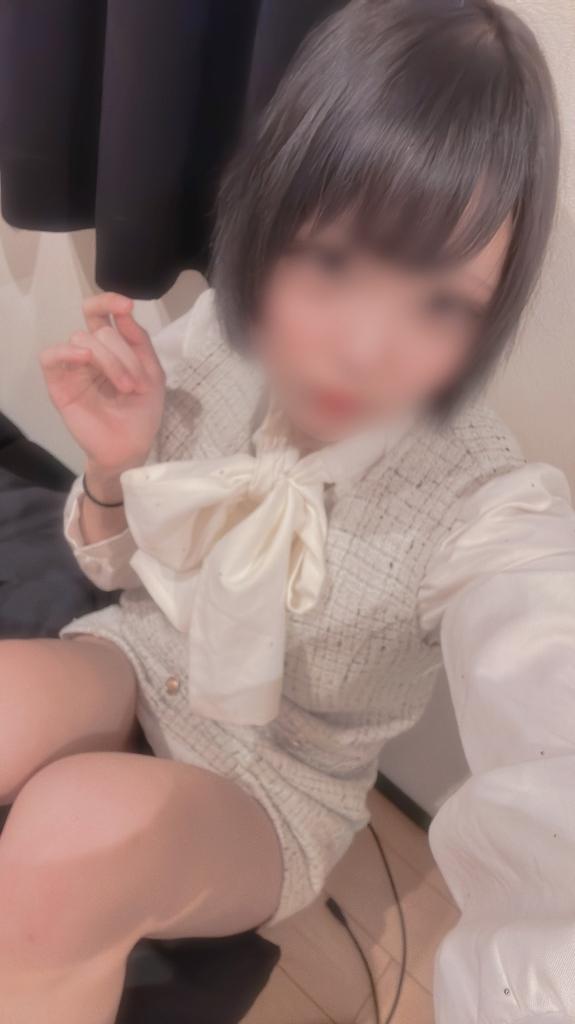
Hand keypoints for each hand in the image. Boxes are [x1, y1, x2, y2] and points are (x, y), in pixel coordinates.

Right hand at [40, 293, 165, 478]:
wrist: (130, 447)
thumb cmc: (141, 413)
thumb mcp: (152, 374)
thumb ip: (139, 341)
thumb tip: (125, 312)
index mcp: (112, 348)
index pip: (100, 313)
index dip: (108, 302)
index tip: (126, 306)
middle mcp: (90, 353)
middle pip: (100, 332)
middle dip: (123, 355)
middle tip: (136, 384)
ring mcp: (73, 367)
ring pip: (81, 341)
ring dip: (109, 360)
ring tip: (125, 387)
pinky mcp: (58, 384)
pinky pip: (51, 356)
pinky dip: (67, 352)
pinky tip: (85, 359)